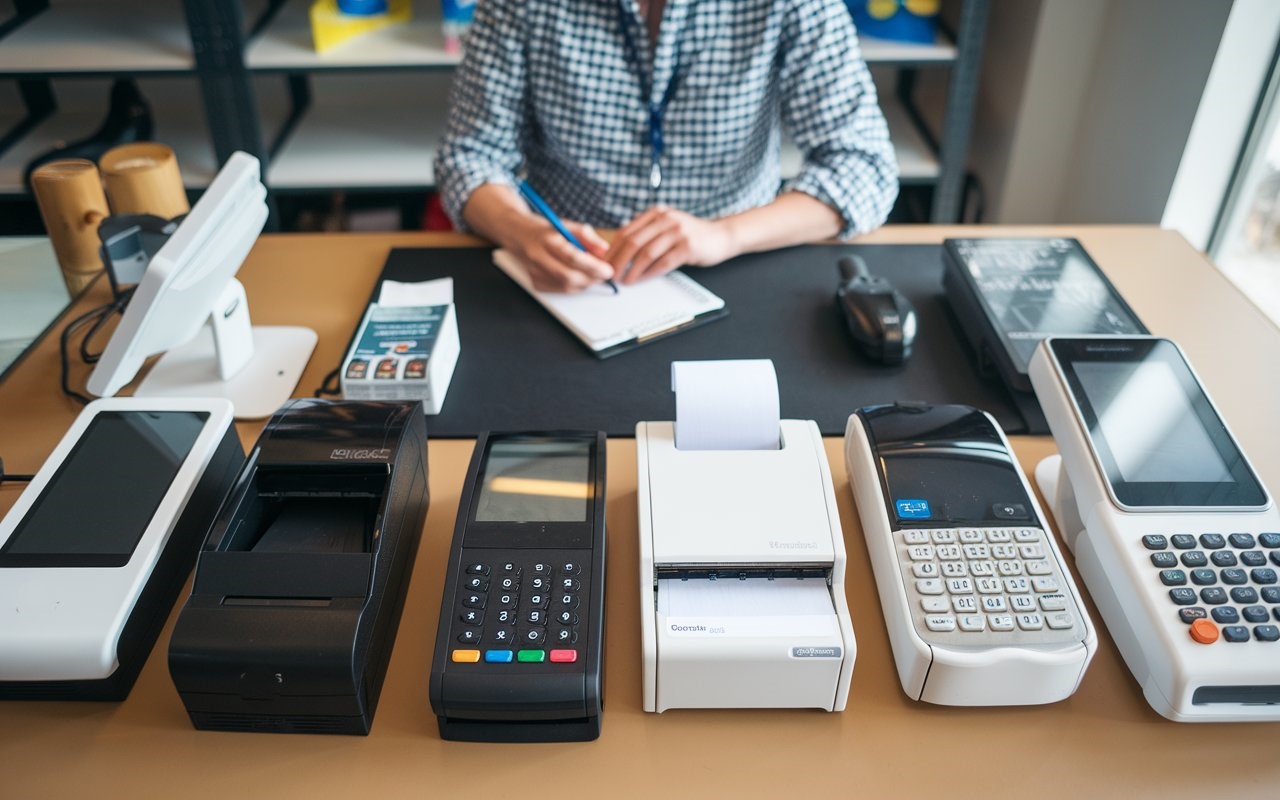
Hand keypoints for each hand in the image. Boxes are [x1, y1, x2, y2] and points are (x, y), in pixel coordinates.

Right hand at [504, 216, 613, 292]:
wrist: (515, 233)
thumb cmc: (542, 228)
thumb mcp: (566, 224)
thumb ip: (587, 237)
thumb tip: (604, 250)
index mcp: (546, 240)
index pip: (573, 258)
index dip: (593, 266)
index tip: (608, 269)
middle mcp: (538, 257)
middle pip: (569, 277)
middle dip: (591, 279)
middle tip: (604, 274)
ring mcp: (534, 272)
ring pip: (565, 287)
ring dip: (584, 284)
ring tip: (594, 275)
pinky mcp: (534, 282)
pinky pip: (559, 290)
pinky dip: (573, 286)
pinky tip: (579, 277)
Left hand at [605, 205, 737, 283]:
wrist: (721, 236)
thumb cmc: (691, 235)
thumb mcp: (667, 226)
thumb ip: (647, 232)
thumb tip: (619, 249)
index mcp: (656, 213)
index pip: (626, 231)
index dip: (612, 249)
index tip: (604, 264)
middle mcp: (665, 219)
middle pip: (633, 241)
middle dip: (618, 260)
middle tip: (610, 275)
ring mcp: (677, 232)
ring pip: (646, 253)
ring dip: (632, 269)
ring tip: (624, 280)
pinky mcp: (688, 246)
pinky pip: (663, 262)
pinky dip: (649, 273)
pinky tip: (642, 280)